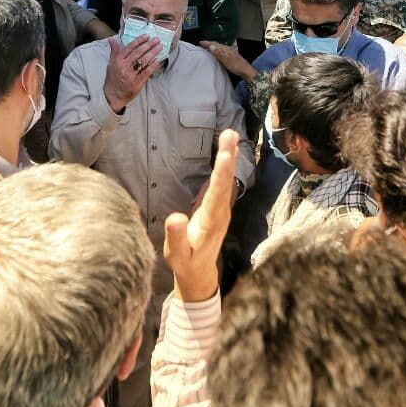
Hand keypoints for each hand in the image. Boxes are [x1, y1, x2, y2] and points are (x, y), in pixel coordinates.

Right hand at [102, 35, 160, 113]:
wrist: (112, 95)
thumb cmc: (113, 78)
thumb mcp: (111, 64)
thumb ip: (114, 51)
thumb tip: (112, 39)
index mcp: (118, 61)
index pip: (129, 48)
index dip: (139, 41)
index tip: (147, 36)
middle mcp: (124, 67)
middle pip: (138, 53)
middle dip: (149, 45)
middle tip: (157, 39)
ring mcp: (131, 76)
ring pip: (143, 62)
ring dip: (153, 53)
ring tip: (160, 47)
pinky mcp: (137, 83)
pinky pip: (146, 73)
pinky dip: (152, 66)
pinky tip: (158, 60)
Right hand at [164, 129, 239, 301]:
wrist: (200, 273)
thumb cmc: (186, 262)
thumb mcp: (178, 255)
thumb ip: (177, 237)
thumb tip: (175, 217)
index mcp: (210, 221)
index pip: (217, 193)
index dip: (221, 173)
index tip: (225, 154)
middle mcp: (220, 212)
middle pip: (226, 181)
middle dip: (228, 156)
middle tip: (230, 133)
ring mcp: (221, 209)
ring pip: (226, 180)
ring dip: (229, 157)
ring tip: (230, 135)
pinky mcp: (218, 207)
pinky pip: (223, 183)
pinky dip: (225, 165)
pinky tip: (227, 151)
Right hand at [199, 40, 255, 79]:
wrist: (246, 71)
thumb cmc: (236, 66)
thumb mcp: (226, 60)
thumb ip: (218, 53)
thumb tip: (211, 46)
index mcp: (225, 48)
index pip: (215, 44)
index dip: (207, 43)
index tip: (200, 42)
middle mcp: (228, 48)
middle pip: (217, 44)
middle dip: (209, 44)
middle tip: (202, 44)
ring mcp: (230, 52)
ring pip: (219, 47)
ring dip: (213, 47)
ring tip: (208, 47)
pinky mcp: (231, 56)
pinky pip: (221, 51)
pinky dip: (217, 50)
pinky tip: (217, 53)